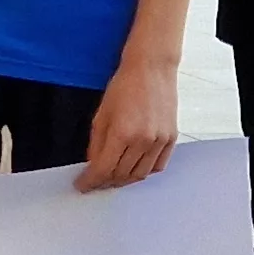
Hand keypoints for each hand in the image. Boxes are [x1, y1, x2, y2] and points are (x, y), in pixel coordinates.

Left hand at [77, 55, 179, 191]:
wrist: (151, 69)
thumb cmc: (124, 87)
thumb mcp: (101, 115)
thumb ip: (96, 144)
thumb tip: (92, 166)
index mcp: (122, 133)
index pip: (103, 169)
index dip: (90, 181)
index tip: (82, 185)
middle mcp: (143, 140)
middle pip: (122, 175)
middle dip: (105, 182)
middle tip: (95, 183)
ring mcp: (160, 141)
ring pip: (140, 175)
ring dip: (124, 180)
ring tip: (112, 178)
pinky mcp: (171, 139)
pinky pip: (157, 166)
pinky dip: (143, 172)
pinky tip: (132, 169)